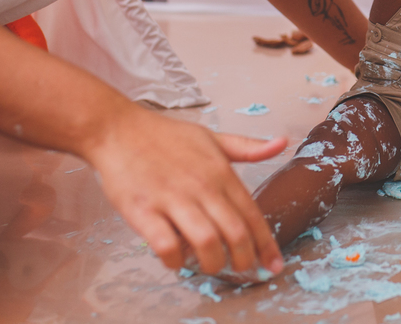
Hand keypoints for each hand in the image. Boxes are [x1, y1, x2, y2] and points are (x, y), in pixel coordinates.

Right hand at [83, 106, 287, 275]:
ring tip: (210, 266)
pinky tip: (176, 261)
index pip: (252, 214)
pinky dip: (175, 260)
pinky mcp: (143, 210)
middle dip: (244, 259)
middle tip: (243, 270)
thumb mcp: (212, 137)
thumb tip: (281, 144)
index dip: (266, 244)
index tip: (274, 264)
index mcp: (220, 172)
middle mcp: (201, 186)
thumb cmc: (166, 136)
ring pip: (206, 241)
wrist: (119, 130)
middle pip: (234, 233)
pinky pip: (166, 245)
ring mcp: (172, 198)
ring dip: (212, 263)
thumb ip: (247, 147)